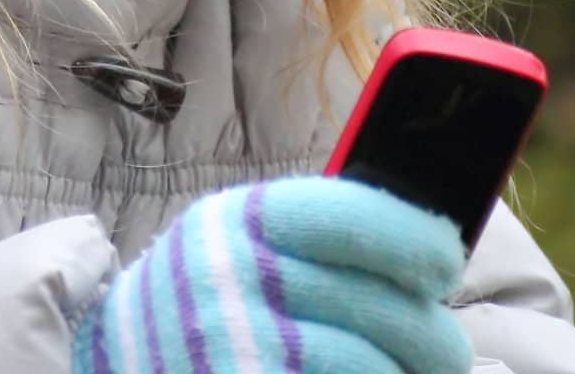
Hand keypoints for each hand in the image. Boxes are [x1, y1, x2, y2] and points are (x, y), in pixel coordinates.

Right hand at [72, 174, 472, 372]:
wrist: (128, 361)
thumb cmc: (210, 300)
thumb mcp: (242, 247)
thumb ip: (312, 238)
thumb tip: (422, 241)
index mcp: (238, 224)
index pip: (346, 215)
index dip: (410, 236)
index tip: (447, 260)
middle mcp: (231, 281)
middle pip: (371, 304)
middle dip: (428, 332)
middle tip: (445, 347)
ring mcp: (235, 347)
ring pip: (364, 366)